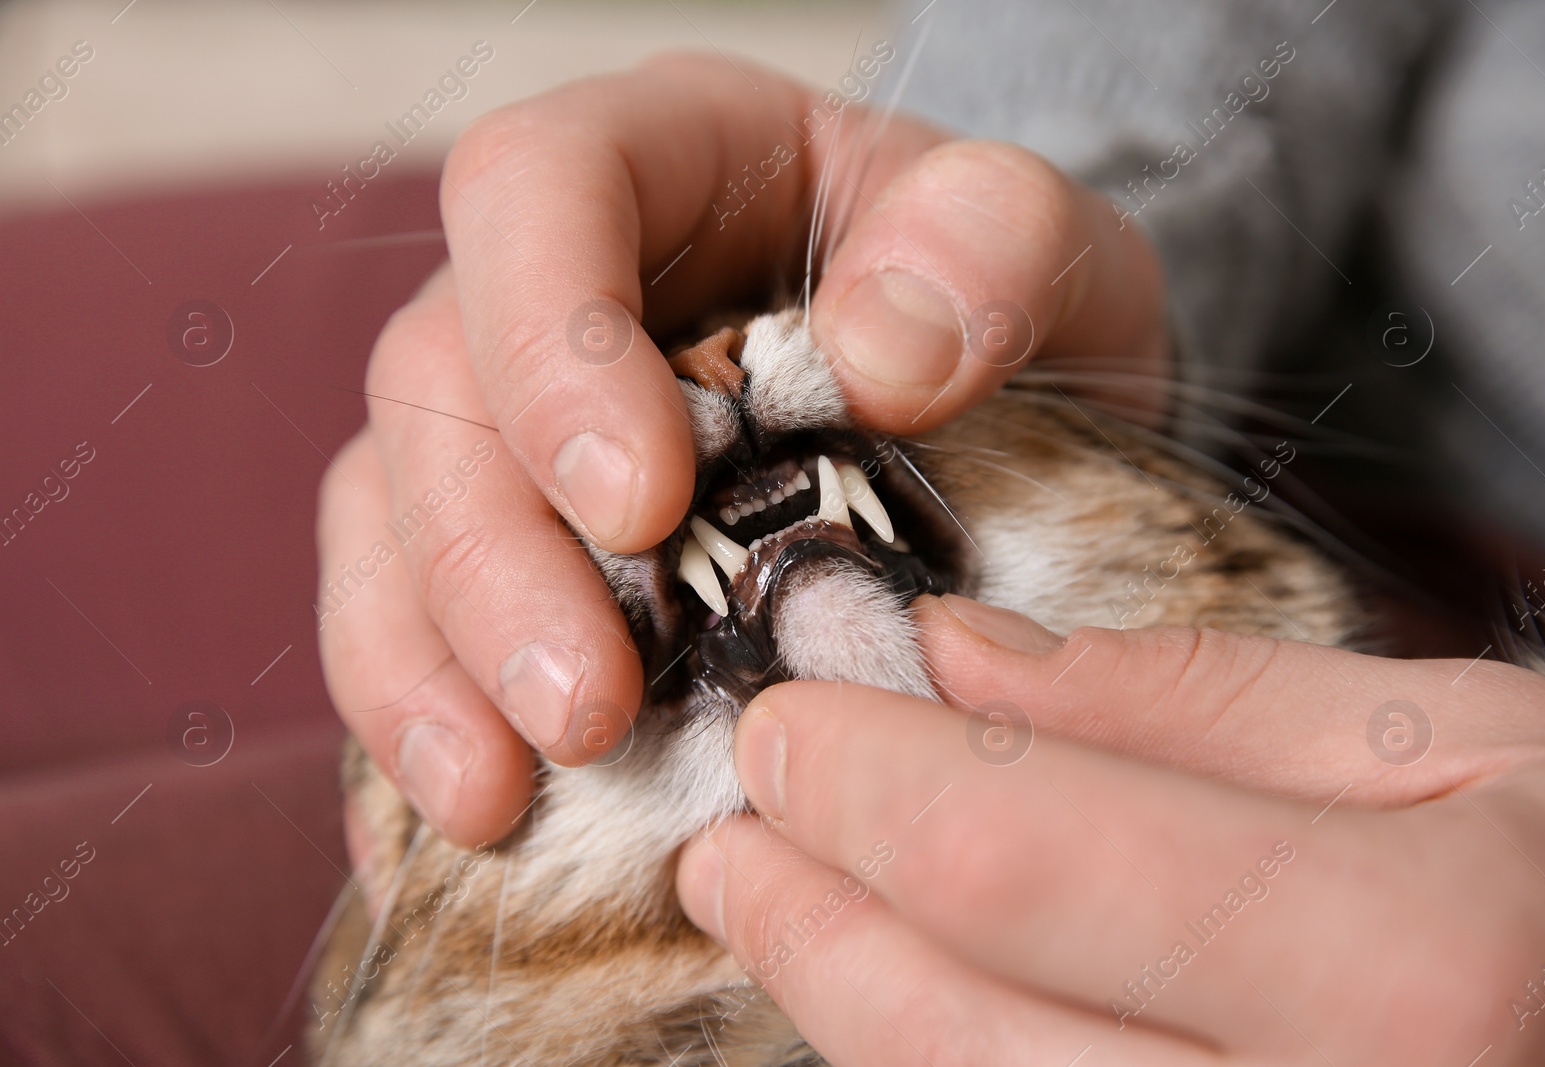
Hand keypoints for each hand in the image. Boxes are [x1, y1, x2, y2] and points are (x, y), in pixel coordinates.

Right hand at [317, 52, 1168, 845]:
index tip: (640, 505)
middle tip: (585, 712)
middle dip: (491, 561)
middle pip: (434, 388)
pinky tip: (467, 820)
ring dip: (426, 665)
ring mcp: (508, 421)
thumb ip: (992, 253)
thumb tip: (878, 356)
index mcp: (662, 159)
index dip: (550, 344)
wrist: (993, 404)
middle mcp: (548, 286)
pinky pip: (406, 620)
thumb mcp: (1048, 247)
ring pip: (388, 517)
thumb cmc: (993, 304)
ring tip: (497, 797)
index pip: (534, 191)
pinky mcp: (504, 546)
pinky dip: (420, 722)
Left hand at [676, 595, 1544, 1064]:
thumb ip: (1189, 704)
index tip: (786, 724)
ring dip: (847, 1005)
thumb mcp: (1454, 743)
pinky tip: (913, 999)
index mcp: (1413, 972)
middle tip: (737, 836)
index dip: (858, 782)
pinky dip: (939, 1066)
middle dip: (808, 918)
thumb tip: (960, 662)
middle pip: (948, 1029)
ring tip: (791, 909)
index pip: (1014, 860)